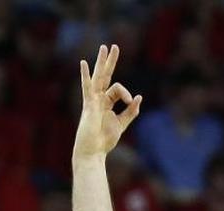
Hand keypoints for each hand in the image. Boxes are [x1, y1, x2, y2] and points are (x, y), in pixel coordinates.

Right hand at [74, 44, 142, 160]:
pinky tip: (84, 63)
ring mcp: (92, 101)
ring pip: (98, 77)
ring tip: (105, 47)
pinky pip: (87, 88)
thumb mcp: (121, 124)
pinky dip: (86, 76)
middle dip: (110, 61)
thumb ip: (130, 111)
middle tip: (114, 46)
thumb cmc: (104, 140)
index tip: (132, 102)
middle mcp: (98, 99)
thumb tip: (139, 96)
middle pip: (104, 76)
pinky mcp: (89, 105)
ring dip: (102, 62)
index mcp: (105, 103)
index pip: (117, 90)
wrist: (93, 151)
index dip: (127, 96)